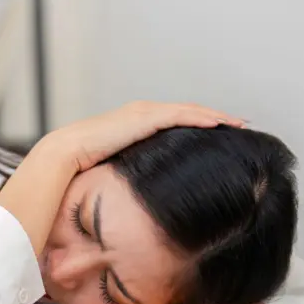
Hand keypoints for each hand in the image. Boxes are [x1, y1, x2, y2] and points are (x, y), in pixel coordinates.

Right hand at [48, 101, 244, 172]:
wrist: (64, 153)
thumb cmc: (82, 166)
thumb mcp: (114, 167)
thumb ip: (130, 171)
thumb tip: (141, 191)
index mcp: (135, 122)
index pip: (174, 120)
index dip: (198, 123)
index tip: (220, 131)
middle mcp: (142, 112)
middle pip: (187, 112)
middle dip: (214, 116)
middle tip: (239, 124)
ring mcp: (144, 113)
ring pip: (189, 111)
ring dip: (215, 115)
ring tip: (238, 123)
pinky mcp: (145, 118)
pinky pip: (181, 116)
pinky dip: (201, 118)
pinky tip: (220, 123)